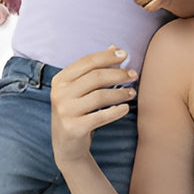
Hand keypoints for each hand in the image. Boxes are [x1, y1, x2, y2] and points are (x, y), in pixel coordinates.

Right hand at [49, 47, 136, 165]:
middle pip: (96, 77)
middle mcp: (59, 94)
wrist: (67, 145)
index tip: (125, 55)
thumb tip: (115, 47)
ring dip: (120, 93)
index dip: (107, 56)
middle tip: (134, 75)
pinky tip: (125, 108)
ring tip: (132, 92)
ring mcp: (65, 111)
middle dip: (118, 74)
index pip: (87, 62)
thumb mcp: (80, 89)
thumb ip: (95, 69)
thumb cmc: (77, 112)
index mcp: (60, 80)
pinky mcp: (74, 127)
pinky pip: (101, 116)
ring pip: (100, 96)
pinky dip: (116, 111)